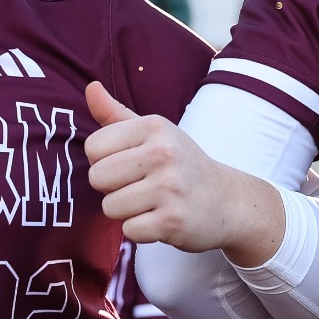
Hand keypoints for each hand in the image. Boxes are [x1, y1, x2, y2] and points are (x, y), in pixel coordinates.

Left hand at [84, 81, 283, 264]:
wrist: (228, 201)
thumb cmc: (182, 165)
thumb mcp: (154, 134)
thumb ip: (116, 115)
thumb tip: (91, 88)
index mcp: (154, 127)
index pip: (93, 147)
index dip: (106, 161)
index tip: (132, 164)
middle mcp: (163, 153)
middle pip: (97, 178)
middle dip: (113, 188)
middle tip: (142, 186)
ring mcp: (169, 188)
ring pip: (110, 207)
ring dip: (127, 211)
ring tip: (153, 203)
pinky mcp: (172, 221)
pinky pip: (129, 231)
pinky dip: (141, 230)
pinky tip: (162, 219)